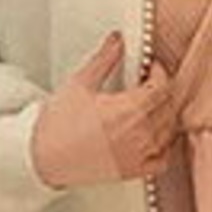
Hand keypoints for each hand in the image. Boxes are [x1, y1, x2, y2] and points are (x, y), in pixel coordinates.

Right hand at [30, 32, 177, 188]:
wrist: (41, 158)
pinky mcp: (133, 171)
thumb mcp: (80, 84)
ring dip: (165, 115)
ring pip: (169, 130)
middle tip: (148, 83)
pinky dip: (165, 146)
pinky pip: (164, 160)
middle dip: (162, 90)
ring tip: (149, 106)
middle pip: (169, 106)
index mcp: (128, 109)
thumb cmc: (56, 125)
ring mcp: (139, 154)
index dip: (160, 72)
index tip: (151, 68)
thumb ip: (104, 59)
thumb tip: (117, 40)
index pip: (162, 86)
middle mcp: (139, 133)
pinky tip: (154, 136)